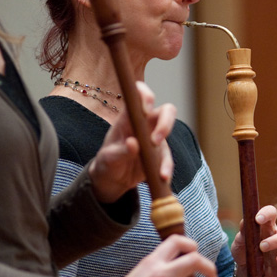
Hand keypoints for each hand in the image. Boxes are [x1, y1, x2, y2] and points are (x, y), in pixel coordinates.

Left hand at [88, 81, 175, 202]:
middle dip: (165, 122)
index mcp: (128, 118)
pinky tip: (162, 177)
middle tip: (155, 140)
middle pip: (165, 111)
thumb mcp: (108, 158)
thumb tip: (133, 143)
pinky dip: (167, 167)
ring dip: (167, 148)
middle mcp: (145, 124)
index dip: (146, 95)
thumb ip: (121, 151)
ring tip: (159, 166)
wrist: (112, 180)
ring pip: (170, 131)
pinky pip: (169, 157)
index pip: (138, 95)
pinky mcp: (160, 154)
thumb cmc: (107, 162)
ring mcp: (155, 137)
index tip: (146, 109)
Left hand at [231, 205, 276, 276]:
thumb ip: (243, 231)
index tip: (258, 219)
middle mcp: (276, 238)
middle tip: (262, 246)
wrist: (244, 268)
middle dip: (275, 240)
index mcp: (266, 227)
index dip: (267, 214)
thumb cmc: (244, 249)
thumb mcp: (239, 240)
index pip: (271, 214)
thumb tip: (245, 221)